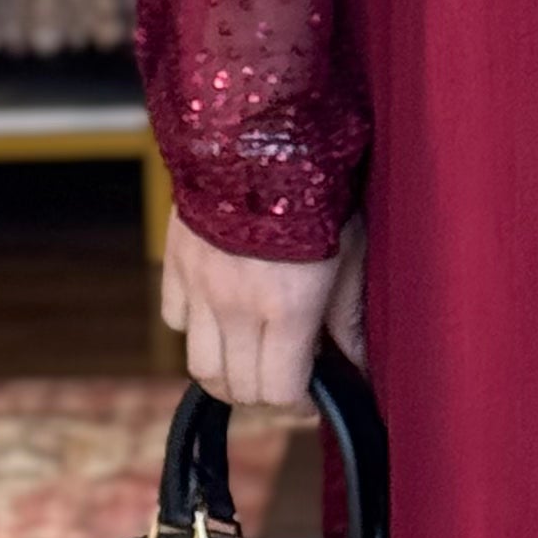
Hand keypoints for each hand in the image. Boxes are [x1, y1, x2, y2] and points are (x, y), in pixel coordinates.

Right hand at [159, 207, 363, 411]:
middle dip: (265, 393)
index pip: (278, 392)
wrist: (258, 133)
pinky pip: (175, 320)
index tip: (313, 396)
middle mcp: (234, 307)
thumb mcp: (353, 252)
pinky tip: (222, 313)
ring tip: (252, 355)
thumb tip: (362, 366)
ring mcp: (199, 287)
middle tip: (288, 376)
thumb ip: (350, 317)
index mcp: (285, 309)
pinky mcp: (176, 265)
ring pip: (198, 365)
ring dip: (226, 372)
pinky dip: (196, 329)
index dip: (298, 404)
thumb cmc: (320, 190)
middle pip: (236, 388)